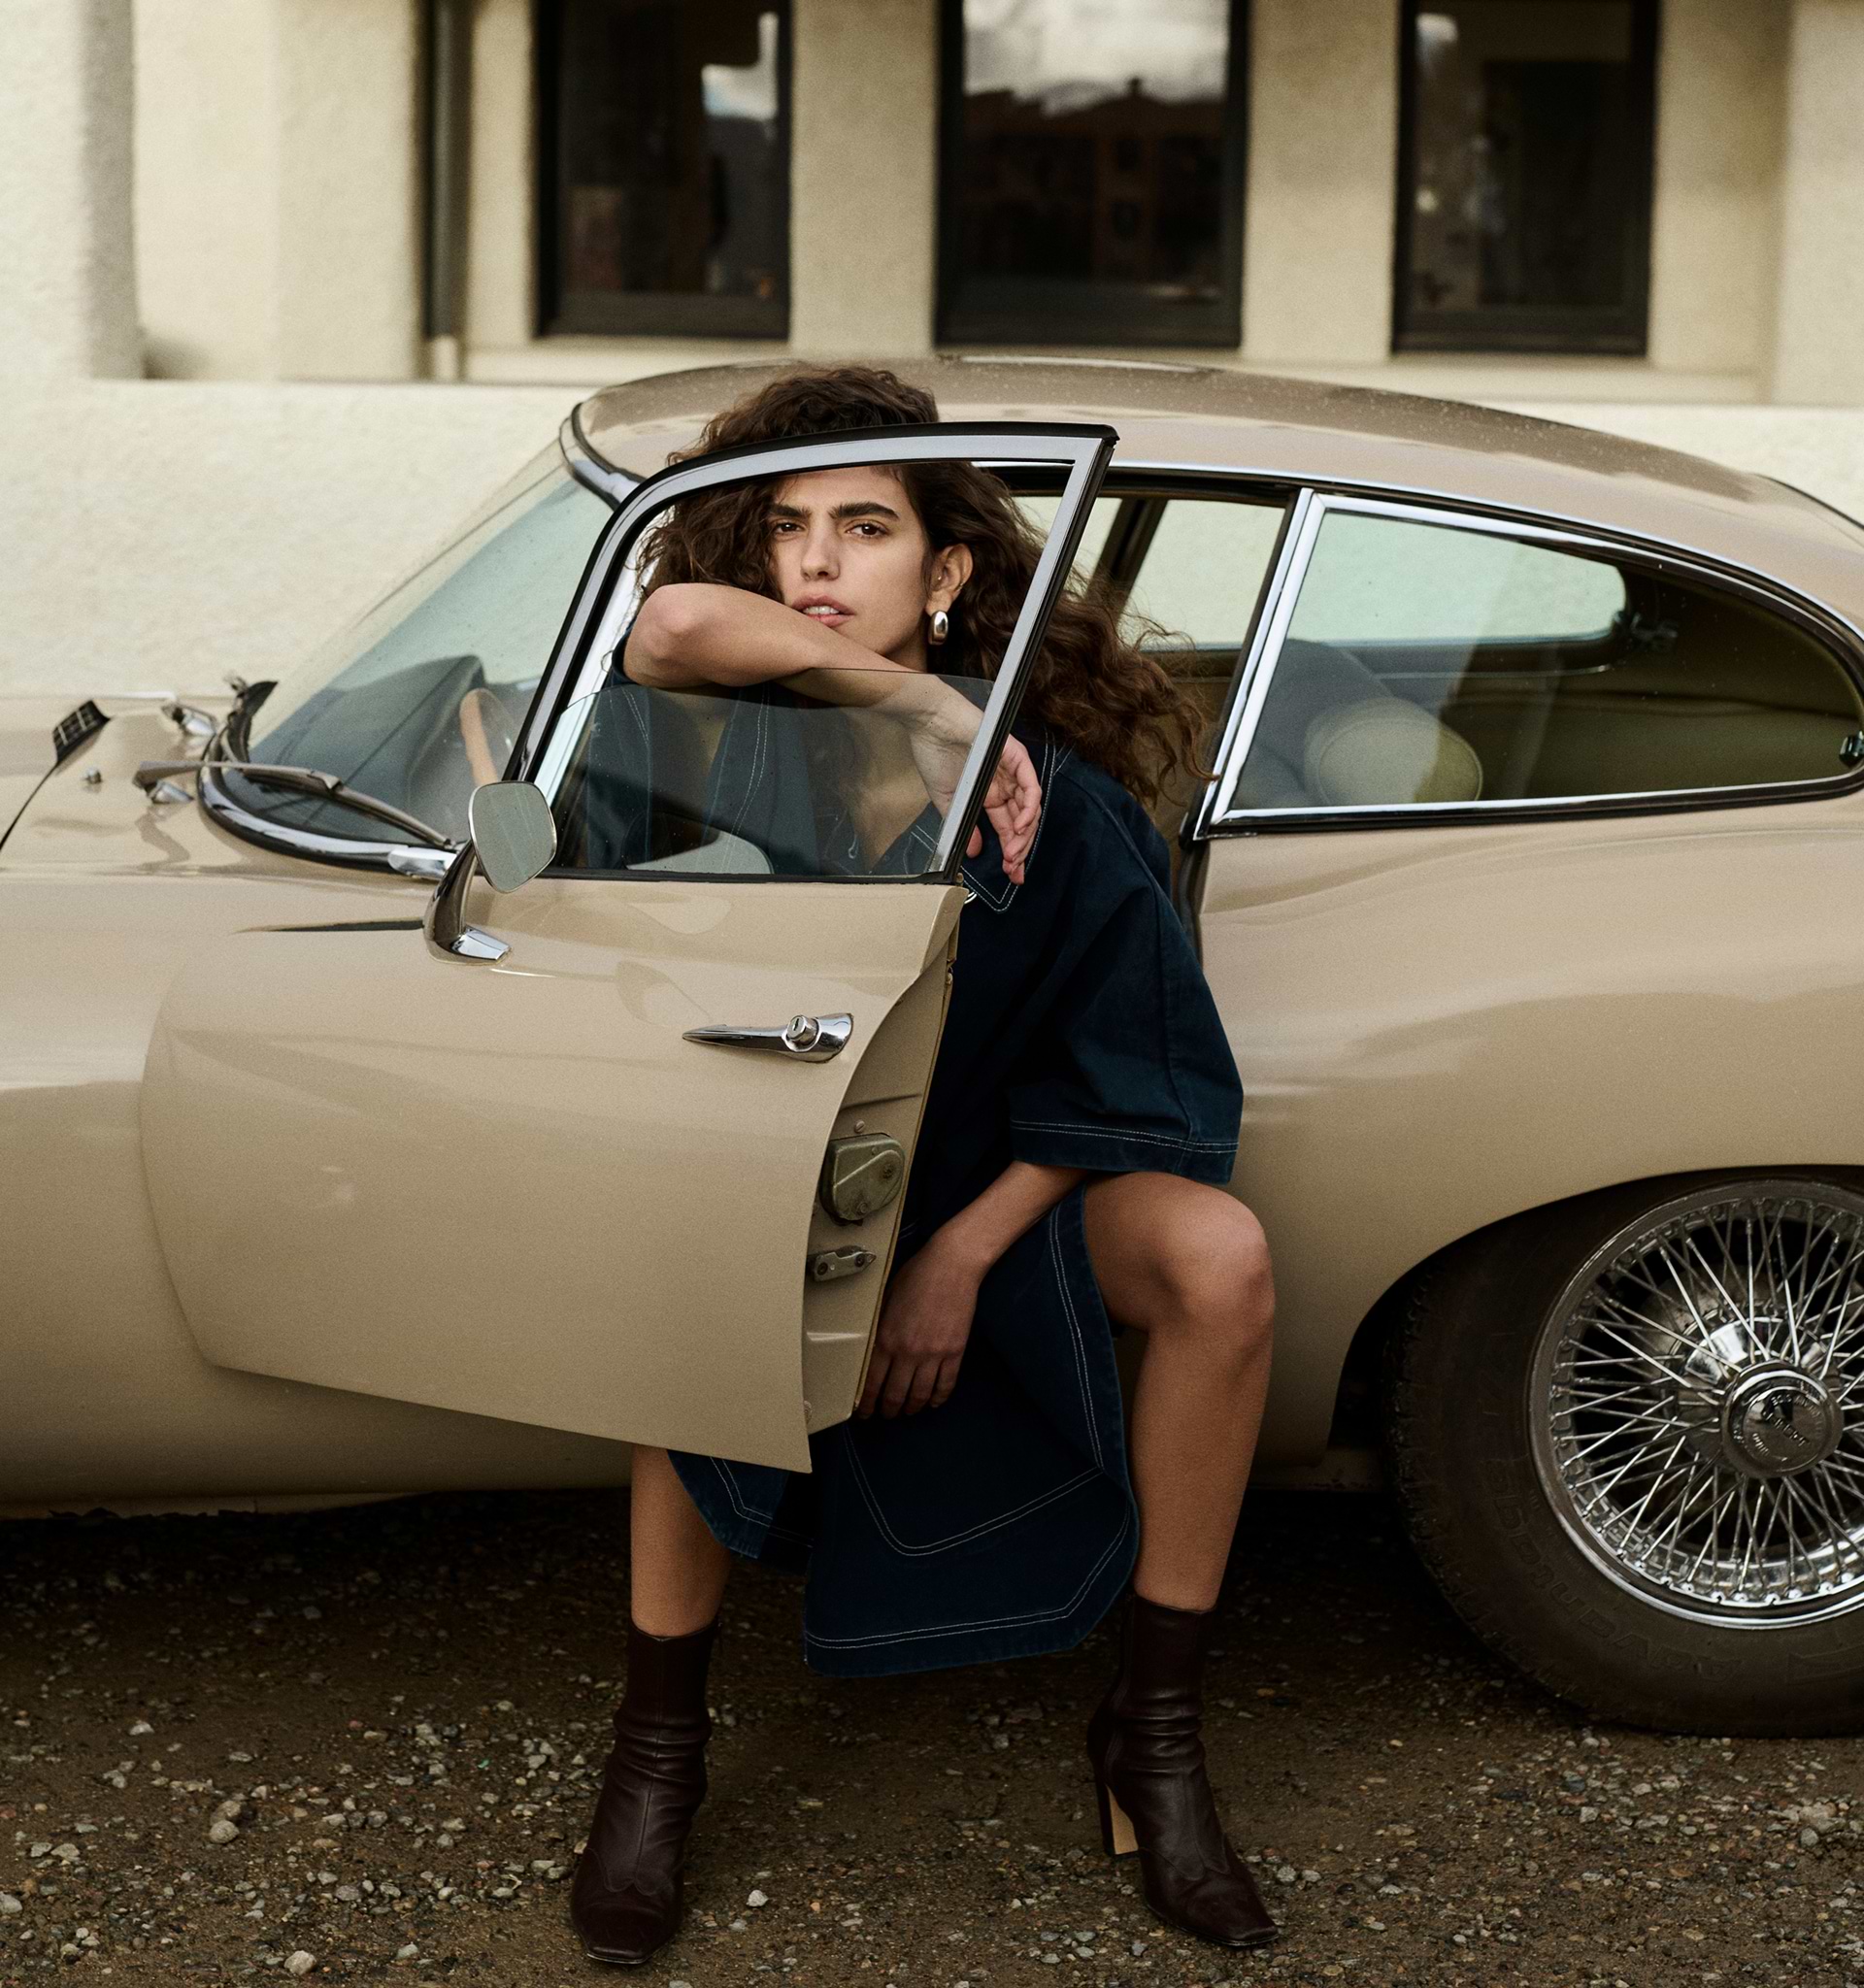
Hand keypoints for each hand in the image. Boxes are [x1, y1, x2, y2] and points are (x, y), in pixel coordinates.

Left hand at [855, 1236, 981, 1418]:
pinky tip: (932, 1401)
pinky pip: (946, 1384)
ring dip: (912, 1408)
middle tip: (886, 1415)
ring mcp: (933, 1354)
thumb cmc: (918, 1274)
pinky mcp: (954, 1351)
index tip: (864, 1411)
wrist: (951, 1264)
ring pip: (920, 1394)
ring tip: (908, 1412)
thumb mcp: (886, 1299)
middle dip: (888, 1410)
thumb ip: (879, 1326)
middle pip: (895, 1395)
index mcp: (886, 1338)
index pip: (871, 1382)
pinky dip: (938, 1398)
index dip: (866, 1403)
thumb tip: (872, 1347)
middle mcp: (908, 1351)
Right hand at [905, 695, 1041, 884]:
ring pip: (1030, 807)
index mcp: (990, 793)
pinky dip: (1029, 808)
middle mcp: (1004, 783)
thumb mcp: (948, 801)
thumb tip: (973, 851)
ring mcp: (1012, 770)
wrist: (929, 725)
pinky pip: (1031, 786)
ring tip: (1013, 852)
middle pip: (1022, 821)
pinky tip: (1020, 826)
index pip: (1008, 826)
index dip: (1011, 850)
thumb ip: (964, 827)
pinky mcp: (1016, 756)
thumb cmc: (934, 754)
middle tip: (1013, 869)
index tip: (1010, 872)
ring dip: (1025, 833)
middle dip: (1020, 848)